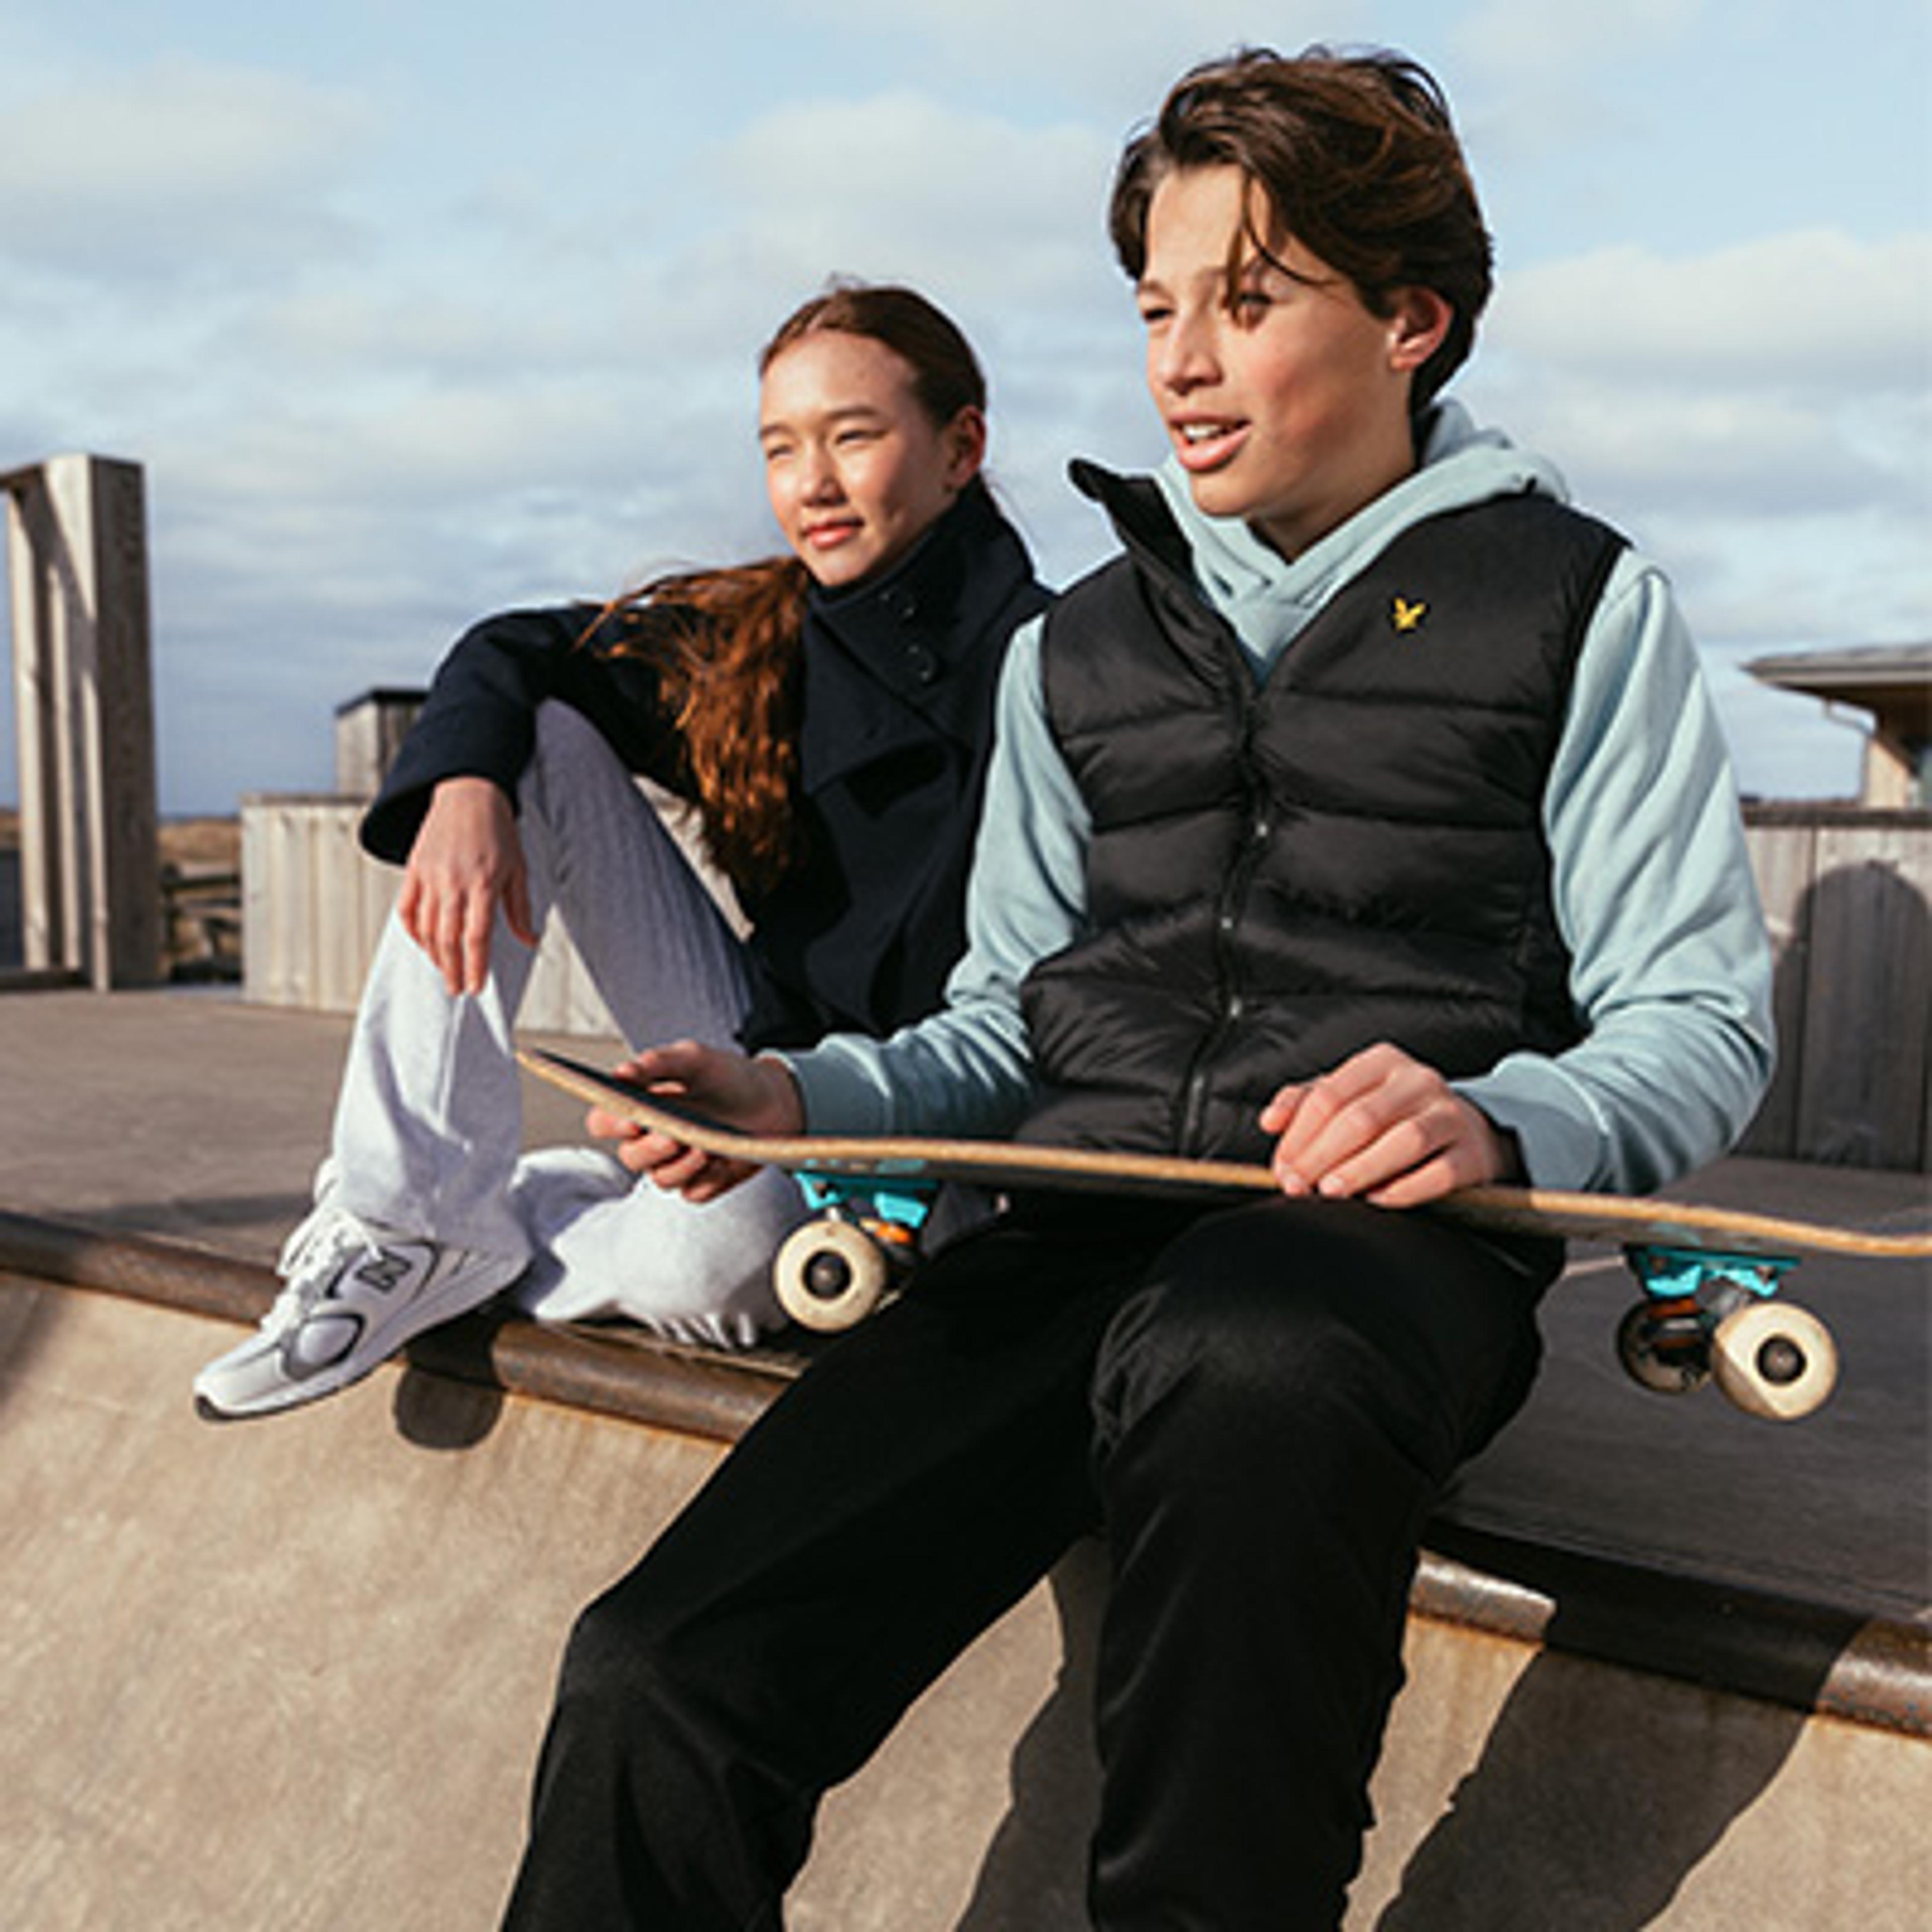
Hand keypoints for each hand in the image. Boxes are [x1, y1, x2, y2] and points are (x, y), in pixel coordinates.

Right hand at [396, 776, 536, 996]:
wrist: (468, 793)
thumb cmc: (498, 830)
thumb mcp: (518, 867)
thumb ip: (520, 908)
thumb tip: (530, 940)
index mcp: (483, 883)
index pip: (477, 936)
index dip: (476, 966)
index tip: (477, 987)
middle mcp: (454, 882)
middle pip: (448, 939)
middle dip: (453, 970)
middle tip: (457, 989)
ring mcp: (430, 876)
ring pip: (425, 928)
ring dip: (434, 956)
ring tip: (445, 972)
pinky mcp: (414, 870)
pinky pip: (407, 909)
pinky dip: (413, 932)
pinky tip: (424, 945)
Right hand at [588, 1039, 803, 1202]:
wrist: (774, 1098)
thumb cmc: (727, 1075)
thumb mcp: (694, 1058)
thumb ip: (657, 1063)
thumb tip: (621, 1074)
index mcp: (640, 1107)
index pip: (604, 1121)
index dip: (611, 1125)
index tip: (631, 1120)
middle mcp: (651, 1139)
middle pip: (631, 1157)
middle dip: (650, 1150)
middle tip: (674, 1136)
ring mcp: (676, 1164)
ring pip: (662, 1179)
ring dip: (682, 1166)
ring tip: (707, 1147)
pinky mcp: (703, 1182)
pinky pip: (695, 1192)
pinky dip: (709, 1178)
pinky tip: (725, 1160)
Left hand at [1258, 1042, 1520, 1207]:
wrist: (1466, 1132)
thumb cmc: (1394, 1116)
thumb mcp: (1350, 1098)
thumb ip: (1306, 1103)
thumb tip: (1270, 1120)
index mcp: (1381, 1063)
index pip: (1329, 1095)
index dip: (1299, 1135)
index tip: (1282, 1167)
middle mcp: (1419, 1081)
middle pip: (1361, 1118)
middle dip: (1321, 1156)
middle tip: (1298, 1186)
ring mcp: (1451, 1116)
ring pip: (1404, 1140)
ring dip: (1361, 1168)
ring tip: (1332, 1191)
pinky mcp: (1474, 1153)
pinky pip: (1440, 1172)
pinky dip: (1406, 1189)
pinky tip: (1377, 1201)